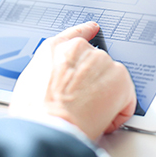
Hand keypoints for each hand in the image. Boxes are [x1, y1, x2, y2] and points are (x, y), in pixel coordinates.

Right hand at [10, 22, 136, 140]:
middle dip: (93, 83)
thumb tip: (54, 81)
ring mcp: (102, 62)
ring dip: (106, 97)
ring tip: (88, 113)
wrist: (50, 127)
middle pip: (96, 64)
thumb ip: (48, 71)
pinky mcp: (120, 79)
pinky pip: (126, 98)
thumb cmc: (36, 113)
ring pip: (112, 81)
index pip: (76, 34)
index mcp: (55, 48)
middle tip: (82, 103)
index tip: (94, 29)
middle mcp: (81, 50)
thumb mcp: (29, 83)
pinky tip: (102, 119)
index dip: (86, 32)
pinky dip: (118, 112)